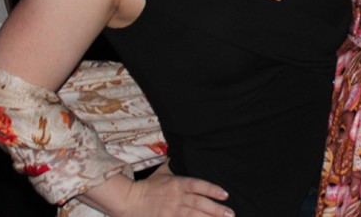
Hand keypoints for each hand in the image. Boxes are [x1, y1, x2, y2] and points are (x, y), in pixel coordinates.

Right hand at [104, 166, 231, 216]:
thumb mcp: (163, 172)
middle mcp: (176, 198)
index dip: (212, 190)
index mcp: (177, 184)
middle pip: (198, 203)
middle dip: (215, 209)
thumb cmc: (148, 186)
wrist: (130, 201)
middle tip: (230, 213)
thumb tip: (181, 150)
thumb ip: (174, 163)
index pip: (197, 185)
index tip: (225, 194)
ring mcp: (171, 211)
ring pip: (193, 216)